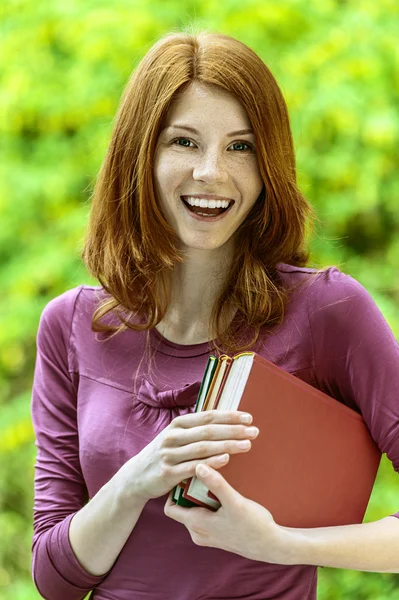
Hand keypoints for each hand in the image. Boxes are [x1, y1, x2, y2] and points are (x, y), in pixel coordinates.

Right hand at [120, 411, 258, 502]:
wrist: (136, 477)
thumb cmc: (163, 455)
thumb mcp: (175, 437)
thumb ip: (195, 430)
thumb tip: (223, 421)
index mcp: (178, 425)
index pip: (208, 417)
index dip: (229, 416)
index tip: (248, 417)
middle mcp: (173, 437)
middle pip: (208, 431)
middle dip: (233, 430)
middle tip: (254, 431)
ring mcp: (170, 454)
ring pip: (203, 448)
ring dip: (227, 445)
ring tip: (247, 444)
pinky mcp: (168, 473)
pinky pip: (194, 467)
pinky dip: (211, 463)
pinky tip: (226, 460)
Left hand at [164, 464, 294, 564]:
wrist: (271, 546)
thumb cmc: (253, 525)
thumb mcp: (234, 502)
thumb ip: (215, 484)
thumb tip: (198, 465)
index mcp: (196, 524)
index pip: (171, 507)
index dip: (175, 489)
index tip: (187, 474)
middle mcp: (197, 532)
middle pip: (183, 506)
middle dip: (190, 490)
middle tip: (204, 472)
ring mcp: (207, 535)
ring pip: (194, 511)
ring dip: (201, 496)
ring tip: (215, 481)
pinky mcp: (217, 535)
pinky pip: (205, 516)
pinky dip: (209, 504)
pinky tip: (223, 494)